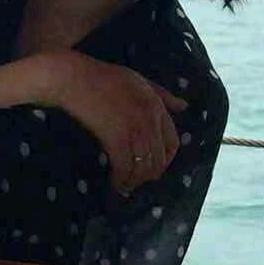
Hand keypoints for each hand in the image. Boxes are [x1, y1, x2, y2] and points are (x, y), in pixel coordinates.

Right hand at [42, 53, 186, 193]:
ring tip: (126, 186)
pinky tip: (116, 183)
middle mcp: (150, 122)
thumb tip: (184, 106)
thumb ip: (164, 95)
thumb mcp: (143, 81)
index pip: (174, 142)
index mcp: (158, 108)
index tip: (156, 166)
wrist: (79, 80)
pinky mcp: (116, 140)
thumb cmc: (107, 78)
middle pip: (159, 160)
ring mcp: (134, 132)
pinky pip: (125, 167)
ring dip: (135, 181)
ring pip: (143, 167)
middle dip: (150, 175)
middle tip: (138, 180)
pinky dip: (121, 179)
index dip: (166, 159)